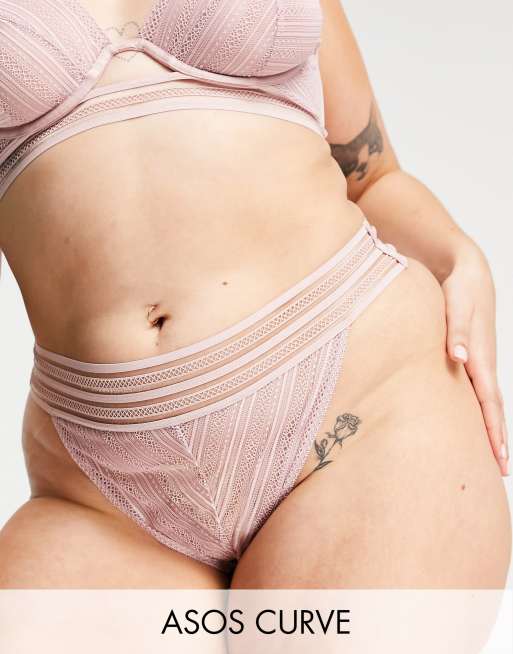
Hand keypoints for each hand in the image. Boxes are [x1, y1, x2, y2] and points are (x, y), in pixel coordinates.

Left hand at [442, 244, 508, 475]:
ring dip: (489, 428)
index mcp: (481, 357)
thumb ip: (456, 330)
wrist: (466, 272)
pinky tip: (471, 421)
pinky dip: (478, 410)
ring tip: (490, 454)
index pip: (490, 403)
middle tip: (500, 471)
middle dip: (496, 440)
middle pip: (492, 409)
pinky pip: (475, 390)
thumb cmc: (459, 288)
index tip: (500, 459)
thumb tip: (459, 358)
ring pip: (485, 402)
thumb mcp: (456, 305)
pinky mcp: (469, 357)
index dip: (494, 432)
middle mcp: (481, 364)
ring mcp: (477, 362)